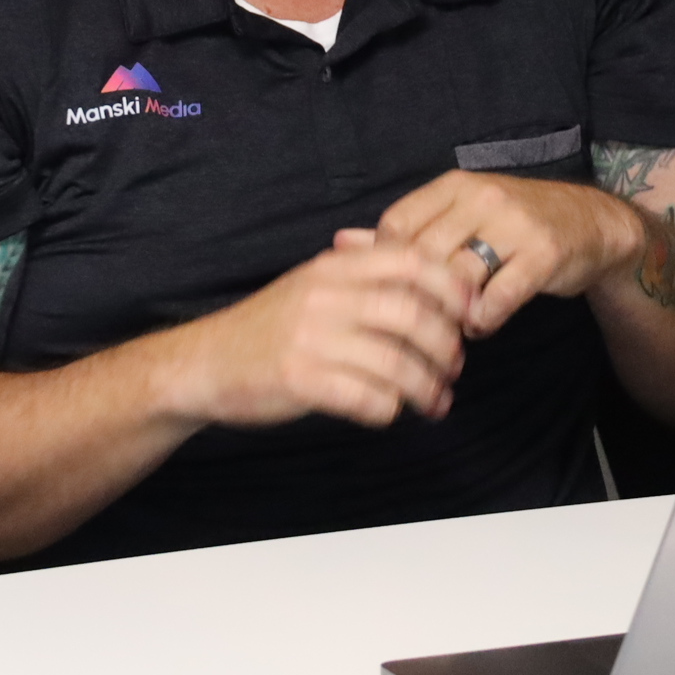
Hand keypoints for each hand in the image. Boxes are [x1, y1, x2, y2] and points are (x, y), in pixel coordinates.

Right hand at [162, 236, 474, 430]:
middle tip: (454, 368)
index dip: (452, 288)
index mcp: (334, 267)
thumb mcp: (313, 283)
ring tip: (436, 402)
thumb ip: (364, 274)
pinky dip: (388, 409)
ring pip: (394, 362)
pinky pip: (364, 398)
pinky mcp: (298, 380)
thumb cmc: (268, 327)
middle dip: (445, 346)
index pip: (411, 262)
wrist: (204, 363)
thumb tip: (432, 278)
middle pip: (411, 314)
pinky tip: (390, 413)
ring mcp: (310, 338)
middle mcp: (325, 296)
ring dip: (426, 387)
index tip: (471, 314)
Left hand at [376, 169, 647, 336]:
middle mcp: (482, 198)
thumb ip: (404, 230)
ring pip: (459, 279)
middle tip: (414, 324)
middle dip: (415, 298)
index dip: (386, 267)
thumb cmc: (513, 223)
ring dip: (448, 314)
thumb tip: (339, 243)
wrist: (591, 223)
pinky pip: (499, 297)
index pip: (397, 225)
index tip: (392, 293)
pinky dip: (483, 320)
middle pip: (424, 256)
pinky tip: (481, 325)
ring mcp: (514, 225)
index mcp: (455, 185)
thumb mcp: (459, 214)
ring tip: (448, 328)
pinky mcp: (543, 254)